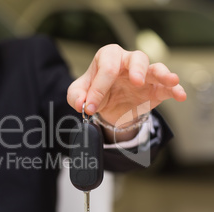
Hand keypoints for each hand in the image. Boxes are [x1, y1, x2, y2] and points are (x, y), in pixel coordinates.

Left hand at [67, 44, 186, 127]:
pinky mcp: (155, 89)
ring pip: (156, 68)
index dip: (97, 89)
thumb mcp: (78, 94)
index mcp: (107, 58)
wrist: (108, 107)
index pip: (106, 69)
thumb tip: (83, 104)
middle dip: (136, 70)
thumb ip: (75, 96)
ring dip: (163, 74)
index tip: (90, 108)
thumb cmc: (94, 92)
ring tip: (169, 79)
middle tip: (136, 81)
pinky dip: (175, 90)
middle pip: (136, 58)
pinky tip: (180, 95)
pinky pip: (167, 87)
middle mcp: (128, 62)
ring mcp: (144, 75)